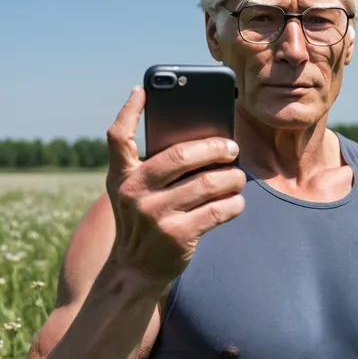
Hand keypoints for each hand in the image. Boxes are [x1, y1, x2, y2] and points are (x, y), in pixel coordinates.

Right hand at [105, 86, 245, 285]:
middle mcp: (134, 192)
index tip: (142, 89)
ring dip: (232, 177)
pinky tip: (236, 200)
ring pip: (208, 183)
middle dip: (215, 148)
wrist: (135, 269)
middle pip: (181, 155)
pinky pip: (219, 210)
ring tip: (238, 176)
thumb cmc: (143, 219)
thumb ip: (154, 168)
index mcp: (122, 176)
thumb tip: (202, 139)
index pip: (118, 137)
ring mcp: (155, 215)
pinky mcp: (178, 235)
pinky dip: (234, 203)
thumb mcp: (135, 192)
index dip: (128, 110)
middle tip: (232, 148)